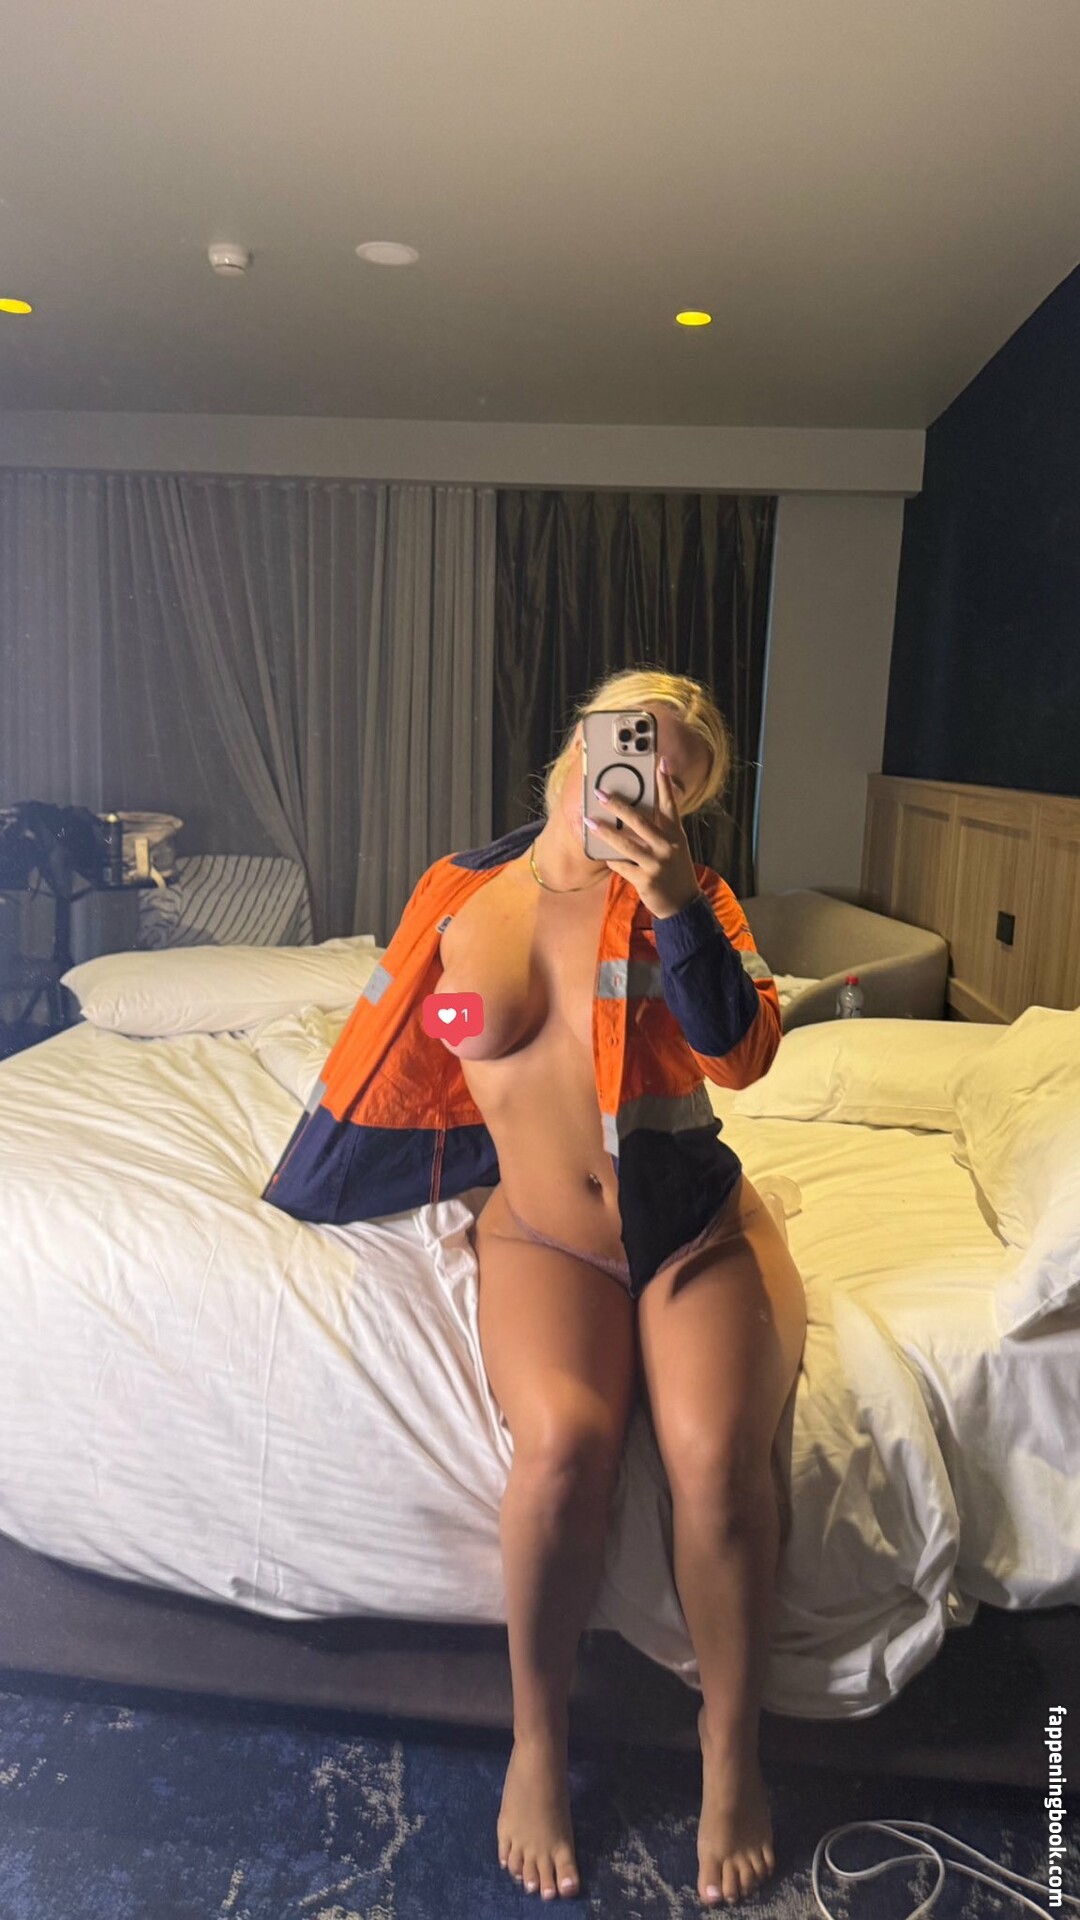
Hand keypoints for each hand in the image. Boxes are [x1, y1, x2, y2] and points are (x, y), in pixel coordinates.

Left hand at [585, 758, 702, 919]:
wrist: (682, 904)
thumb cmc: (674, 870)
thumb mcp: (674, 847)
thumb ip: (659, 830)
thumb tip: (631, 813)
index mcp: (676, 834)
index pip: (670, 804)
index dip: (665, 783)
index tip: (660, 762)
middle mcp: (668, 846)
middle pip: (640, 821)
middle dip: (619, 805)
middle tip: (601, 793)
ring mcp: (657, 863)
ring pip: (626, 844)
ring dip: (606, 832)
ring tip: (590, 821)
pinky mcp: (645, 880)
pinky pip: (621, 866)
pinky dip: (611, 859)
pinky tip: (602, 854)